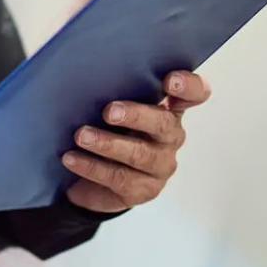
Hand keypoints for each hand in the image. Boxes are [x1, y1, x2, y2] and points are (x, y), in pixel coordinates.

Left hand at [62, 70, 210, 213]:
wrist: (96, 179)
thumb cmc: (109, 131)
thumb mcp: (116, 109)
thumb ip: (116, 92)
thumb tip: (86, 75)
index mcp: (169, 109)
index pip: (195, 94)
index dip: (188, 86)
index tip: (169, 81)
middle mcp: (171, 136)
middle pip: (163, 124)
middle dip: (136, 116)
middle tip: (109, 112)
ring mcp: (160, 165)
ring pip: (140, 154)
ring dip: (108, 144)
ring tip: (81, 136)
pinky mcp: (144, 190)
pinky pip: (119, 178)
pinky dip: (91, 166)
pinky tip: (71, 158)